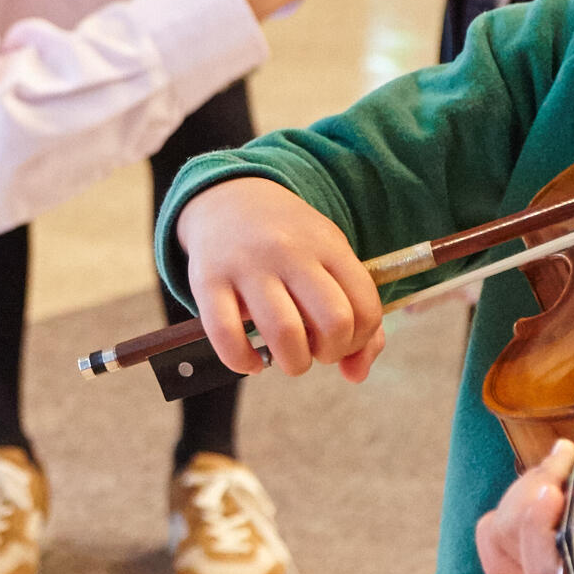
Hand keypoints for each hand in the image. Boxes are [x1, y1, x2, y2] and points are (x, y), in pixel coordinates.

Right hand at [175, 176, 385, 378]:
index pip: (365, 308)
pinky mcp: (208, 281)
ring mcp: (248, 265)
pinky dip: (243, 362)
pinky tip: (251, 361)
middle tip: (316, 350)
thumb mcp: (329, 257)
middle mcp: (290, 252)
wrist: (229, 198)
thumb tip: (356, 374)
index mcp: (328, 245)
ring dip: (294, 363)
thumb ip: (356, 314)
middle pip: (333, 322)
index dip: (360, 340)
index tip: (343, 340)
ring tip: (287, 358)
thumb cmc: (288, 241)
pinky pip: (227, 336)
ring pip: (284, 333)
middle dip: (331, 353)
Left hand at [476, 437, 573, 573]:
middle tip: (567, 458)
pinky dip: (518, 498)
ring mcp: (560, 566)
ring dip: (522, 495)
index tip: (551, 485)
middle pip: (517, 557)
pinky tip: (553, 471)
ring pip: (503, 545)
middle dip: (531, 498)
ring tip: (564, 461)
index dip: (536, 531)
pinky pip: (503, 536)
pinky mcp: (549, 546)